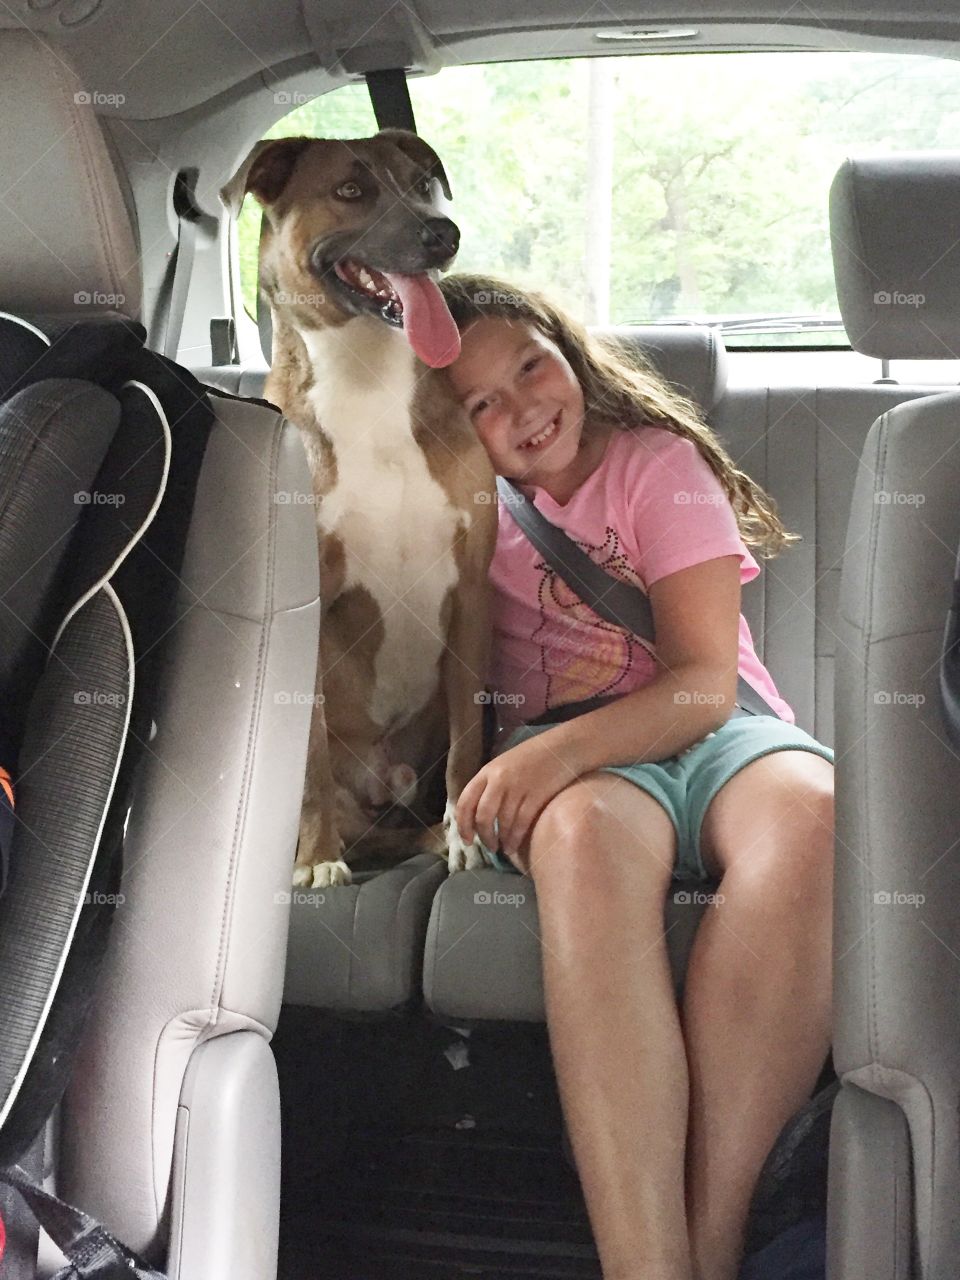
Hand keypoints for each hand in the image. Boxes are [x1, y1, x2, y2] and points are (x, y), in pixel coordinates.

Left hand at [454, 731, 581, 873]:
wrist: (564, 747)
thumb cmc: (533, 756)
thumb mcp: (504, 765)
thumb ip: (490, 784)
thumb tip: (478, 813)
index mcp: (487, 771)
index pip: (465, 802)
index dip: (463, 825)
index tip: (467, 840)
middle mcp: (499, 780)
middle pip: (483, 816)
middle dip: (484, 836)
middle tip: (489, 847)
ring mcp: (518, 788)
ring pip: (502, 823)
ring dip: (501, 840)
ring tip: (504, 848)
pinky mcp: (536, 796)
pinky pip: (521, 824)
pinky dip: (515, 838)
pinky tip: (514, 845)